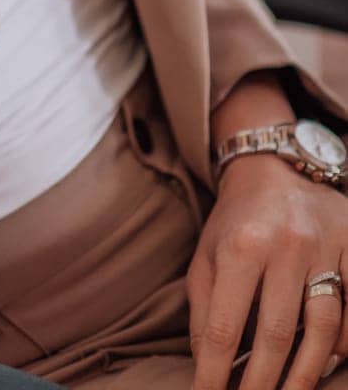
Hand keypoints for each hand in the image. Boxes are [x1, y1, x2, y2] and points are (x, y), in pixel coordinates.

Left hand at [187, 154, 347, 389]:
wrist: (273, 170)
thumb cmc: (234, 224)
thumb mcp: (206, 257)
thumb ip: (204, 312)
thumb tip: (207, 367)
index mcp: (239, 247)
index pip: (225, 328)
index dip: (215, 374)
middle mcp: (284, 246)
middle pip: (276, 336)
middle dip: (263, 385)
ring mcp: (324, 248)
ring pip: (324, 329)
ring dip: (306, 375)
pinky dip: (344, 343)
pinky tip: (326, 362)